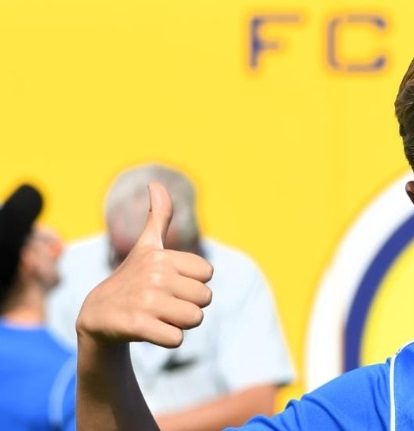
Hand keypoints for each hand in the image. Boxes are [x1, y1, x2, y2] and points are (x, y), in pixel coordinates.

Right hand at [76, 182, 213, 347]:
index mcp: (162, 256)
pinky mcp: (139, 326)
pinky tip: (148, 330)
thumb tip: (155, 183)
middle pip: (205, 299)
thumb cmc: (131, 279)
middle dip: (188, 305)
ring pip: (195, 319)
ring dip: (179, 323)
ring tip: (157, 315)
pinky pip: (177, 338)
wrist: (97, 316)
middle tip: (162, 303)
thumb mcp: (146, 247)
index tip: (169, 283)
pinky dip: (167, 339)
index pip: (208, 274)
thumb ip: (158, 216)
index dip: (192, 282)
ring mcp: (146, 301)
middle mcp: (155, 275)